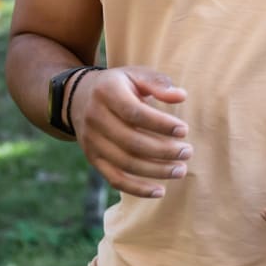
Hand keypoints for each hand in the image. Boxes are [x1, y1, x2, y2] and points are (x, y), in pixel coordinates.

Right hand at [69, 67, 190, 198]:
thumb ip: (158, 83)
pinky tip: (160, 191)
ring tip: (180, 170)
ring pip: (125, 163)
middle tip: (187, 152)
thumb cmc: (119, 85)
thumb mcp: (135, 75)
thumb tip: (181, 96)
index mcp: (107, 92)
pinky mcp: (93, 159)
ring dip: (156, 171)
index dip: (161, 124)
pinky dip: (137, 188)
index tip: (184, 130)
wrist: (78, 97)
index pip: (135, 113)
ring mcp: (92, 141)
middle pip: (131, 141)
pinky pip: (114, 179)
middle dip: (163, 151)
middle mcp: (95, 117)